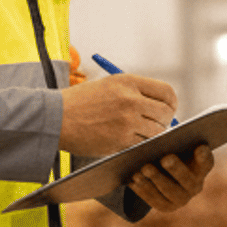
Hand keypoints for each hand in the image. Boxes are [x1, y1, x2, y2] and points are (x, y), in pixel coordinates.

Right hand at [58, 72, 176, 156]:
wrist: (55, 118)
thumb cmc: (81, 102)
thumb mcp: (109, 85)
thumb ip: (135, 92)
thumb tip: (160, 105)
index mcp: (129, 82)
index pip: (167, 92)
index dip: (171, 103)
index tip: (167, 110)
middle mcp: (131, 100)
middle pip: (166, 113)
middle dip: (164, 121)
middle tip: (154, 125)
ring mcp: (127, 121)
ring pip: (157, 131)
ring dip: (152, 135)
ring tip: (138, 133)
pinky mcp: (120, 141)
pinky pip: (143, 144)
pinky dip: (140, 144)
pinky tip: (129, 140)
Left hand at [127, 143, 214, 212]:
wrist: (164, 172)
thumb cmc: (170, 151)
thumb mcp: (173, 145)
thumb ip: (170, 141)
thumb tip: (156, 138)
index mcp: (201, 168)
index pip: (207, 162)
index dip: (204, 156)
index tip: (199, 147)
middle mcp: (195, 186)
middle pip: (188, 180)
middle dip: (176, 169)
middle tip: (165, 158)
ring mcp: (182, 199)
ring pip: (170, 192)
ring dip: (156, 180)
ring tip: (143, 169)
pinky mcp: (167, 206)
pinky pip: (156, 201)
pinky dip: (144, 190)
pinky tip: (133, 181)